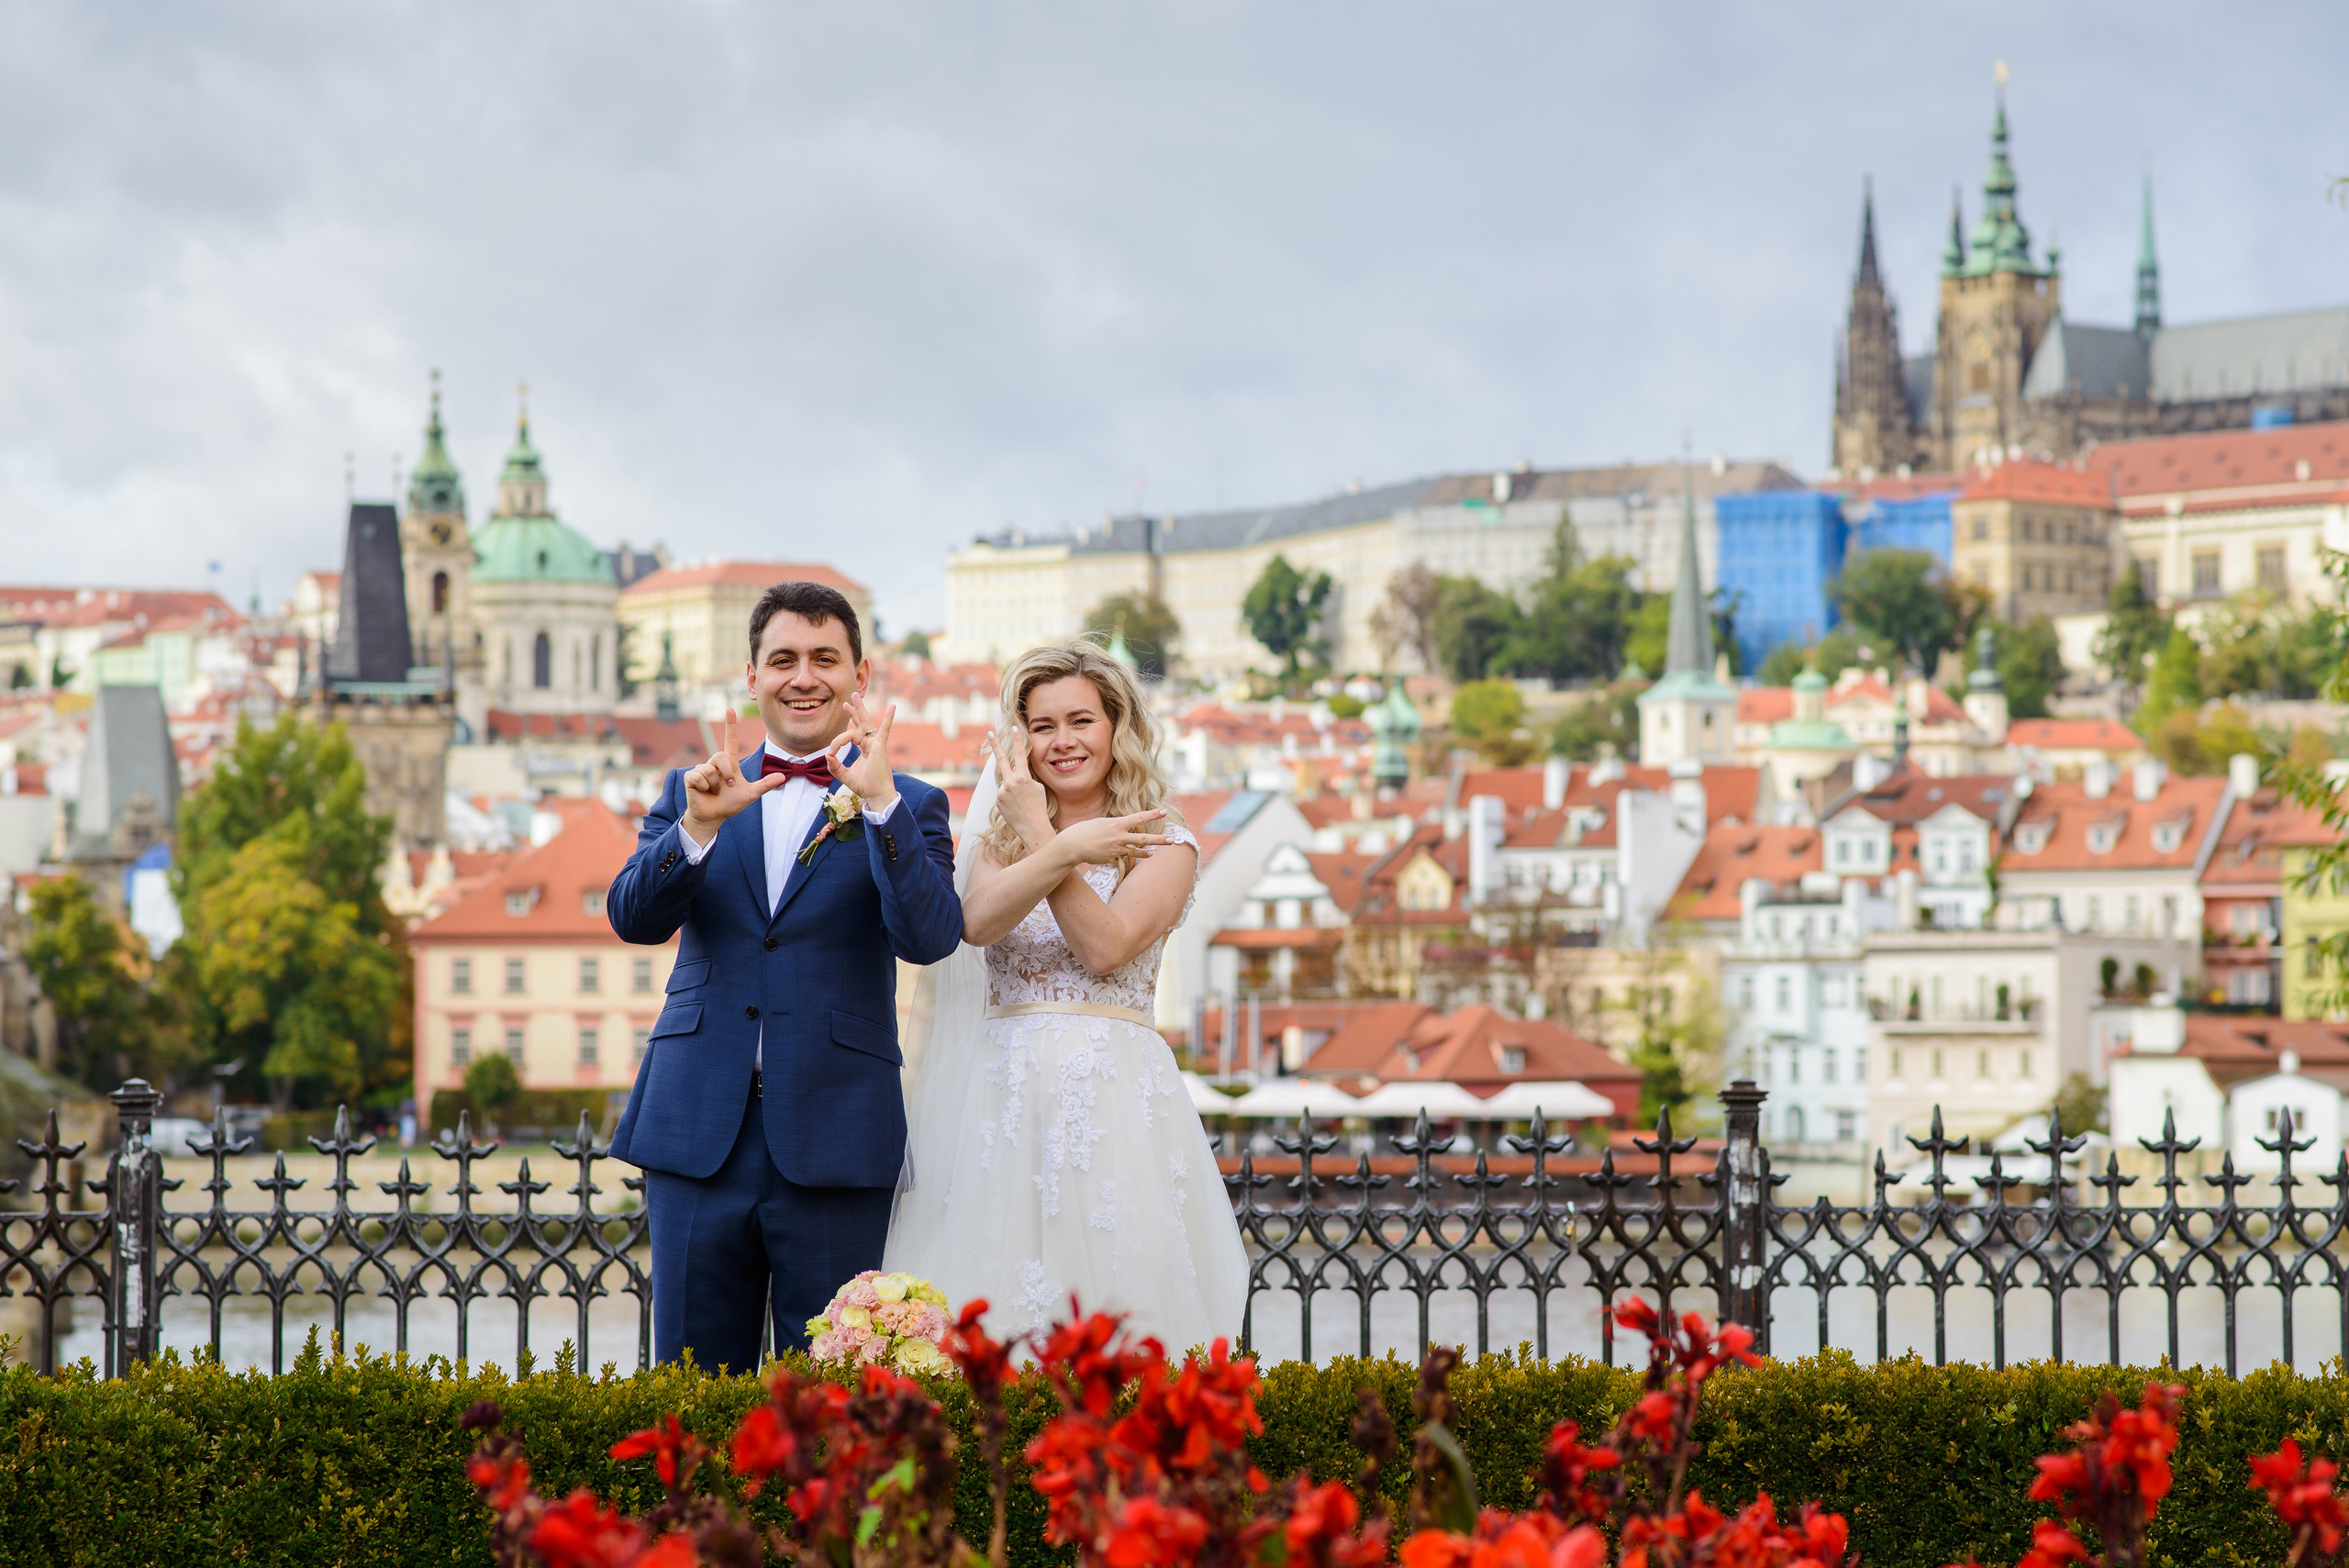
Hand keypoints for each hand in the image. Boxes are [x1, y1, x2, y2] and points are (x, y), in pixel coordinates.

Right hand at [681, 707, 784, 844]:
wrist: (714, 816)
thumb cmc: (730, 804)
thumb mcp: (751, 794)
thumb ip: (765, 785)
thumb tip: (784, 776)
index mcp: (729, 764)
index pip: (730, 740)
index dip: (730, 725)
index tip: (730, 709)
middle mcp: (715, 763)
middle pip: (720, 756)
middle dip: (727, 773)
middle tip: (728, 787)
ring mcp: (702, 769)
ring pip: (710, 769)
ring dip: (716, 785)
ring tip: (714, 792)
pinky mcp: (691, 777)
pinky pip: (699, 777)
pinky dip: (704, 787)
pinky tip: (703, 792)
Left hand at [826, 690, 898, 811]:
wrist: (876, 795)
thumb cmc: (865, 786)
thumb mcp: (844, 775)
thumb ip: (834, 765)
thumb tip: (827, 754)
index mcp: (864, 749)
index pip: (850, 735)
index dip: (837, 741)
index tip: (831, 752)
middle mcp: (870, 744)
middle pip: (861, 723)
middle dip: (854, 711)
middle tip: (847, 700)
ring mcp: (876, 744)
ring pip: (866, 723)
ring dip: (860, 709)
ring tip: (855, 695)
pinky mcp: (881, 746)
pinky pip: (885, 730)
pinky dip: (889, 718)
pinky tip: (893, 707)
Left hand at [991, 726, 1053, 852]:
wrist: (1032, 827)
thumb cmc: (1039, 806)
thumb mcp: (1037, 787)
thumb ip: (1025, 776)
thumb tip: (1015, 771)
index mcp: (1023, 777)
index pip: (1020, 754)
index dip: (1017, 740)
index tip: (1013, 728)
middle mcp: (1010, 783)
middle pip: (1001, 759)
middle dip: (996, 745)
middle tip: (990, 733)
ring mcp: (1002, 792)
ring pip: (1005, 782)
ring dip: (1012, 788)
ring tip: (1021, 801)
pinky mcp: (997, 800)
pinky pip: (1002, 793)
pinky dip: (1008, 797)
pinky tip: (1015, 807)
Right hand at [1052, 809, 1166, 868]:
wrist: (1072, 846)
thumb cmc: (1084, 830)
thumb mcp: (1101, 822)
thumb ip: (1115, 826)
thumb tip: (1122, 828)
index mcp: (1117, 824)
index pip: (1139, 818)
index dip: (1152, 815)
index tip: (1164, 811)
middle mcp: (1119, 837)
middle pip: (1144, 839)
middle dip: (1160, 840)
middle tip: (1172, 840)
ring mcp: (1116, 849)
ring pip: (1136, 851)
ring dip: (1146, 852)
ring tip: (1154, 853)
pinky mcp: (1112, 859)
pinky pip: (1121, 857)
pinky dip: (1123, 855)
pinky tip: (1121, 855)